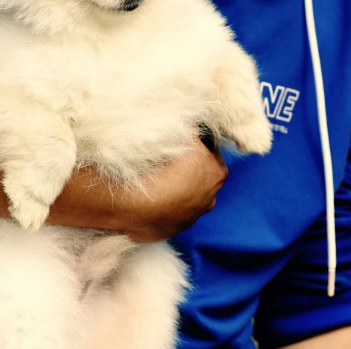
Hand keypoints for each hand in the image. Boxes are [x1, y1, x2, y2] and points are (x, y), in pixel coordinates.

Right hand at [51, 139, 227, 241]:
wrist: (134, 199)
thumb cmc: (161, 162)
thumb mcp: (182, 131)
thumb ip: (191, 126)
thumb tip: (193, 119)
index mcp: (216, 172)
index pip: (211, 149)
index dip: (196, 141)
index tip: (181, 136)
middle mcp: (208, 199)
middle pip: (199, 176)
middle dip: (187, 166)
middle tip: (167, 156)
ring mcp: (188, 218)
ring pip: (183, 197)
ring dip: (173, 188)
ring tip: (154, 175)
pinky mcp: (167, 231)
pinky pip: (165, 213)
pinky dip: (159, 204)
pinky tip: (146, 193)